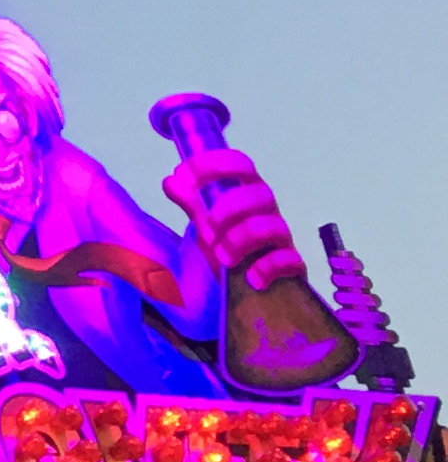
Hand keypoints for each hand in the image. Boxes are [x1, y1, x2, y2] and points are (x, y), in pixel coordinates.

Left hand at [165, 146, 309, 288]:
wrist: (231, 296)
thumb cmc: (219, 254)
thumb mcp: (200, 226)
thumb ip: (190, 203)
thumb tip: (172, 180)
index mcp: (243, 196)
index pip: (241, 166)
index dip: (215, 164)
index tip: (184, 173)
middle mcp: (265, 213)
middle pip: (260, 193)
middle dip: (229, 209)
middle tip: (205, 230)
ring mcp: (280, 240)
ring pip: (274, 226)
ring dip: (241, 240)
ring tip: (221, 257)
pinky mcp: (290, 267)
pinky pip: (290, 260)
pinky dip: (267, 267)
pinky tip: (251, 278)